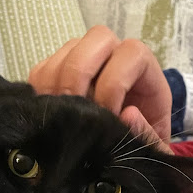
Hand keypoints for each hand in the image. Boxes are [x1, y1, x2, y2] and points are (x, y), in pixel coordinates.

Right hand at [28, 25, 172, 152]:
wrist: (121, 154)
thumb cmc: (140, 145)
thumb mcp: (151, 149)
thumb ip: (147, 136)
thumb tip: (127, 115)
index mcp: (144, 71)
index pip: (132, 53)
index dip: (116, 82)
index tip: (108, 115)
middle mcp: (114, 56)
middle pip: (97, 38)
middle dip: (80, 74)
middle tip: (75, 112)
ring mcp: (84, 61)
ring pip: (67, 50)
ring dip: (57, 84)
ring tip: (62, 118)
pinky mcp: (58, 73)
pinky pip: (43, 69)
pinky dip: (41, 91)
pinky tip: (49, 116)